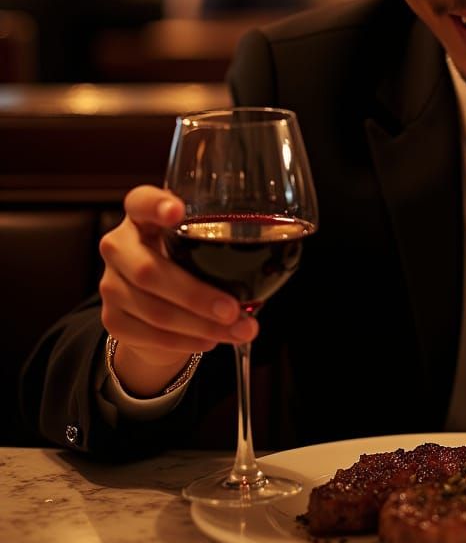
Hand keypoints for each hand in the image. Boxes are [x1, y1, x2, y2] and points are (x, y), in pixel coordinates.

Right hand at [98, 185, 258, 395]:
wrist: (155, 304)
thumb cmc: (190, 262)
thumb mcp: (200, 243)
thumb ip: (221, 241)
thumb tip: (278, 257)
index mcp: (143, 216)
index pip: (140, 201)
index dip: (156, 206)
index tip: (178, 212)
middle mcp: (119, 245)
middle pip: (150, 271)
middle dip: (196, 295)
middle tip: (232, 309)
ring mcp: (110, 283)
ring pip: (154, 310)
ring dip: (201, 326)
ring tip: (238, 331)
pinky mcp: (111, 318)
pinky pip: (149, 335)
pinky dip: (185, 342)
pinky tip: (211, 340)